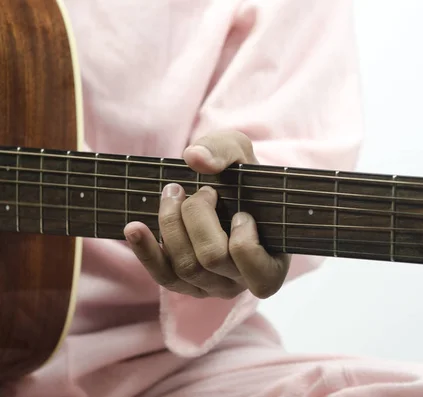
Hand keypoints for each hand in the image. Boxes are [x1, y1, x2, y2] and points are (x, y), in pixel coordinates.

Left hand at [123, 130, 290, 299]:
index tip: (242, 211)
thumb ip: (225, 150)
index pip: (250, 258)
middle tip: (204, 192)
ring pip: (185, 266)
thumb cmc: (245, 179)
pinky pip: (163, 276)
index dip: (242, 231)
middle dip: (198, 215)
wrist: (232, 194)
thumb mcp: (243, 153)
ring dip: (171, 224)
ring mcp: (213, 287)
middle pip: (211, 257)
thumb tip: (194, 158)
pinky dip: (145, 250)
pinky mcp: (187, 286)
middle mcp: (242, 282)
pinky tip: (134, 228)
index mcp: (270, 264)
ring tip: (173, 194)